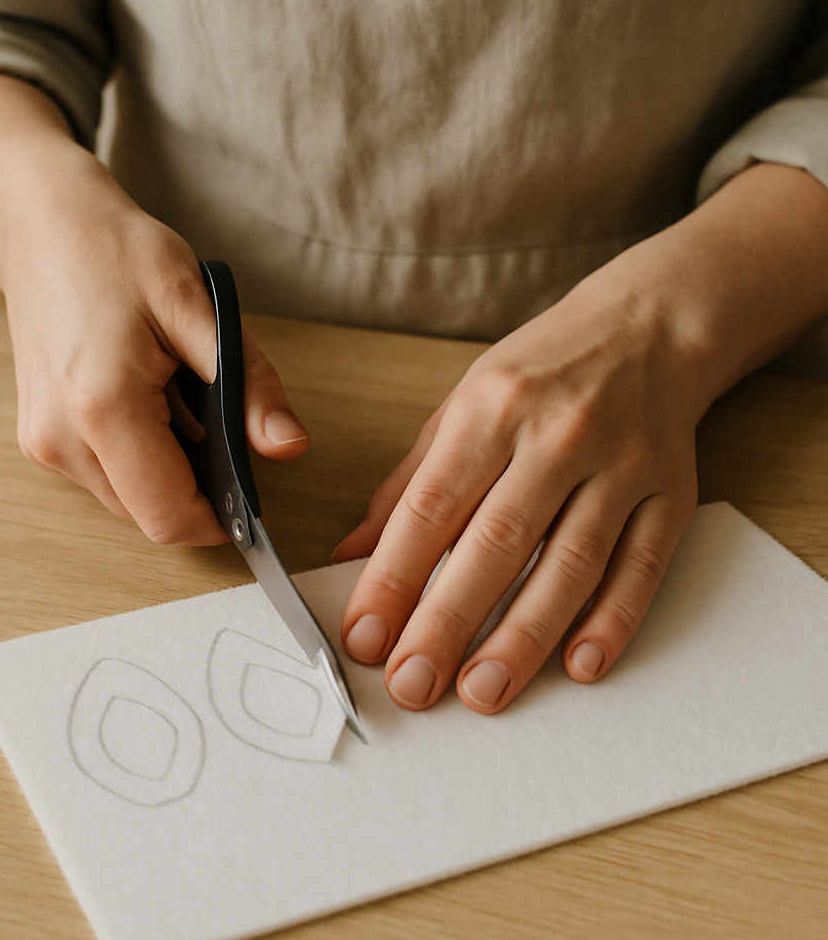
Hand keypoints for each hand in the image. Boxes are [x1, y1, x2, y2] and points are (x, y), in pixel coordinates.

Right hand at [3, 177, 309, 542]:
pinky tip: (149, 401)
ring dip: (167, 471)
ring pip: (127, 501)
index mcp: (103, 407)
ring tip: (176, 398)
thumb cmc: (117, 252)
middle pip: (149, 515)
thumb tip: (288, 446)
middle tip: (216, 419)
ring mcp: (42, 442)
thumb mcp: (200, 306)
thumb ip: (247, 384)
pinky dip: (139, 456)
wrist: (41, 226)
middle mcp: (61, 438)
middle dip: (197, 488)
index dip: (221, 520)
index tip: (253, 497)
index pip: (169, 516)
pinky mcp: (38, 437)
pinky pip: (104, 475)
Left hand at [335, 250, 702, 710]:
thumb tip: (353, 553)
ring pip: (569, 565)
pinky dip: (611, 621)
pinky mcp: (671, 494)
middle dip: (447, 622)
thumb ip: (408, 484)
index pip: (431, 508)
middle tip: (412, 686)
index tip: (364, 637)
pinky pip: (640, 567)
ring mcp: (621, 466)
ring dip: (523, 637)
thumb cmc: (539, 371)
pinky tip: (577, 666)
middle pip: (496, 543)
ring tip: (482, 693)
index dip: (393, 578)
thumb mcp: (460, 406)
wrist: (647, 330)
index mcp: (491, 410)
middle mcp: (557, 436)